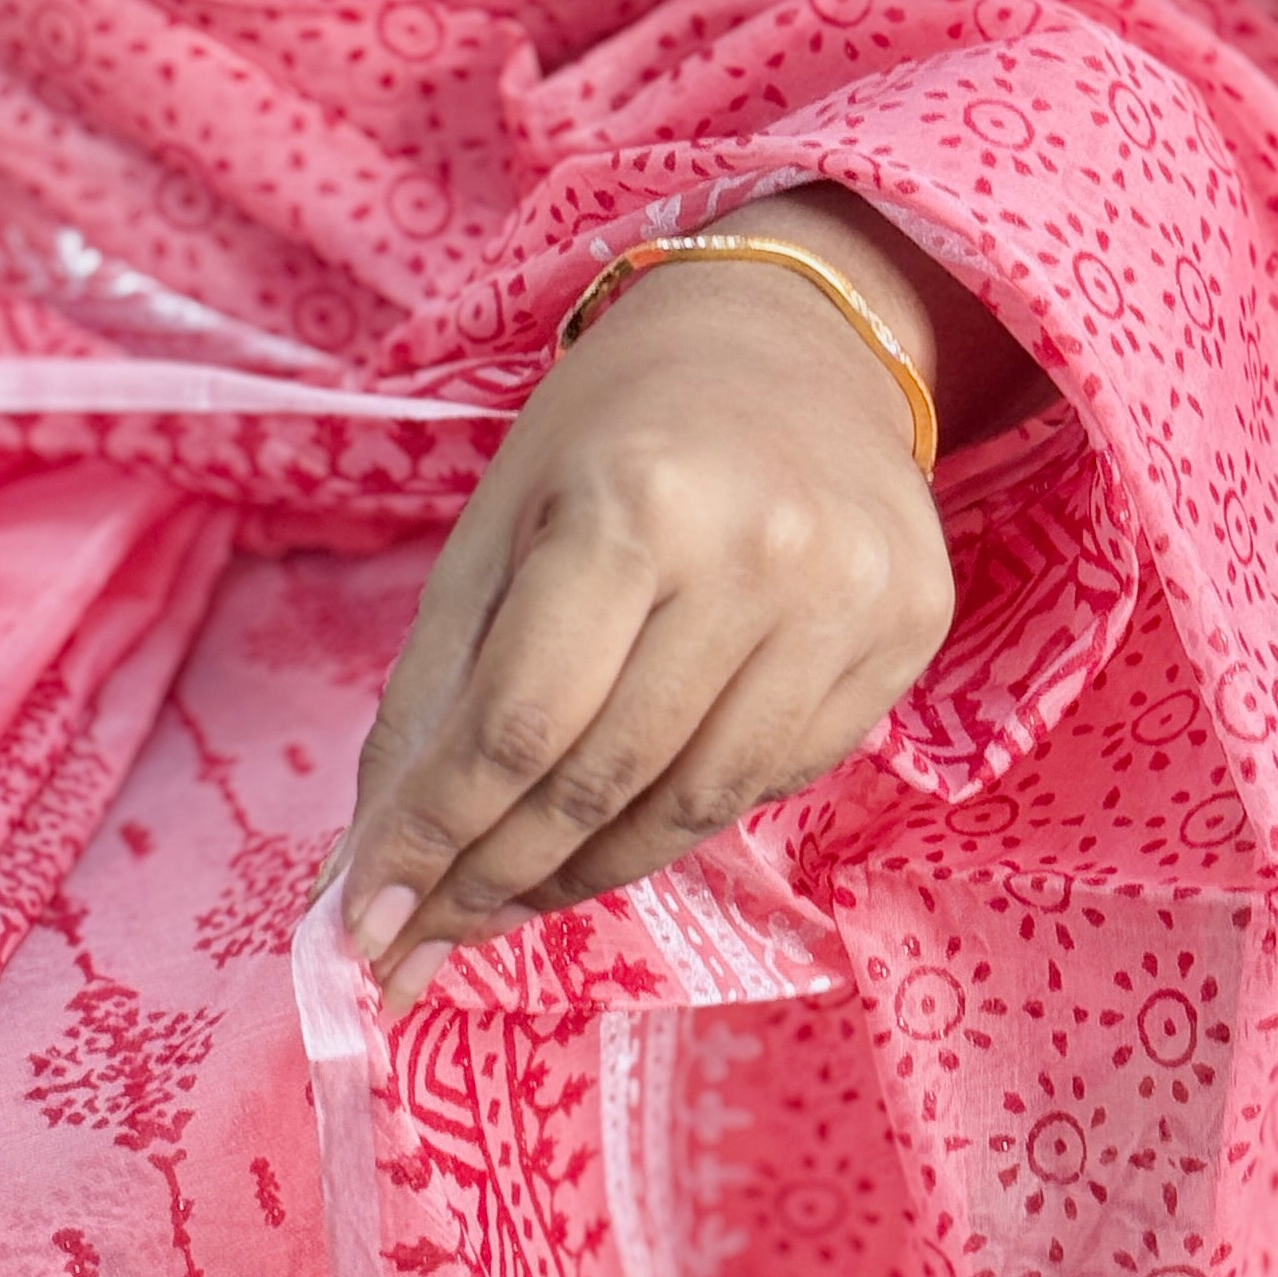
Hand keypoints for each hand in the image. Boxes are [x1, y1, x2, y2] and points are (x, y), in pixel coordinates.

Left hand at [339, 189, 1034, 1012]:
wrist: (795, 343)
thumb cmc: (617, 434)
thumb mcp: (498, 528)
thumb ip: (432, 697)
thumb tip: (371, 870)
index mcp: (638, 504)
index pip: (519, 725)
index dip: (434, 838)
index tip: (368, 924)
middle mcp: (761, 555)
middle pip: (603, 780)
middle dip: (494, 877)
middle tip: (423, 933)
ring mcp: (851, 603)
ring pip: (694, 806)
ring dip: (583, 873)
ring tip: (509, 894)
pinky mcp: (909, 637)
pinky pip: (772, 781)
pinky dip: (678, 822)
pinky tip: (619, 827)